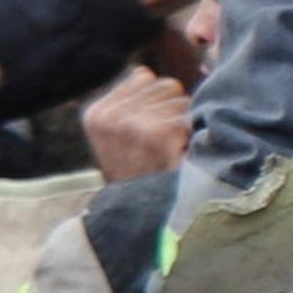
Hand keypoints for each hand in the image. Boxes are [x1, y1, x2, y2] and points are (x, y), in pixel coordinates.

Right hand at [83, 67, 193, 181]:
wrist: (145, 222)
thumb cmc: (141, 176)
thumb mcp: (120, 138)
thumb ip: (131, 101)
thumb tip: (145, 70)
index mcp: (96, 114)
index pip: (144, 77)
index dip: (157, 104)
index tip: (150, 135)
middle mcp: (110, 117)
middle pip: (167, 85)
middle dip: (173, 112)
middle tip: (165, 147)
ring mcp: (133, 124)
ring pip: (183, 99)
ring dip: (186, 125)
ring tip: (173, 152)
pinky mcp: (159, 134)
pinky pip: (193, 115)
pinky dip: (196, 135)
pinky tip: (182, 156)